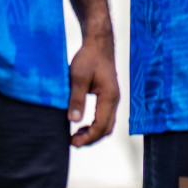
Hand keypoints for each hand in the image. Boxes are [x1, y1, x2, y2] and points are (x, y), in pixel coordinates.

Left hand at [68, 32, 119, 146]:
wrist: (98, 45)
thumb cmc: (88, 59)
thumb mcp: (78, 78)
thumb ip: (77, 99)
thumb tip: (74, 121)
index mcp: (109, 96)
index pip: (101, 125)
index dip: (87, 137)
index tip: (72, 143)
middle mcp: (114, 99)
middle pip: (107, 128)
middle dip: (91, 138)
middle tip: (72, 142)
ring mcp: (113, 98)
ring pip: (107, 124)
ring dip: (93, 133)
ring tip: (75, 136)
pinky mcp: (109, 96)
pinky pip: (105, 116)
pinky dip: (95, 125)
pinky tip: (82, 124)